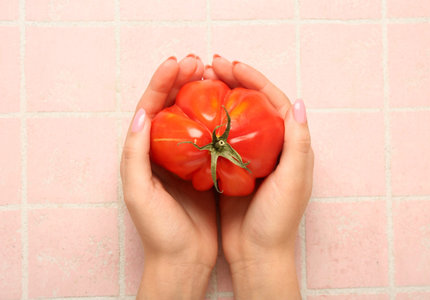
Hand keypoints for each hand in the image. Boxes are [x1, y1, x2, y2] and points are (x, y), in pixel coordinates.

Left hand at [120, 54, 217, 299]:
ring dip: (200, 94)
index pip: (149, 108)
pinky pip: (209, 135)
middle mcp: (161, 151)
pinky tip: (228, 107)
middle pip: (169, 107)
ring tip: (213, 76)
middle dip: (181, 81)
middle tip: (198, 62)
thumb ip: (134, 154)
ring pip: (190, 117)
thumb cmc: (159, 230)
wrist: (184, 259)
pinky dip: (216, 118)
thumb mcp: (139, 193)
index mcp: (142, 153)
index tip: (177, 63)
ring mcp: (184, 158)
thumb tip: (141, 114)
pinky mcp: (203, 168)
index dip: (161, 83)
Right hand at [205, 56, 313, 299]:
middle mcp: (273, 146)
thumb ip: (297, 143)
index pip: (274, 100)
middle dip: (235, 82)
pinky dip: (210, 123)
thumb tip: (298, 103)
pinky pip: (222, 138)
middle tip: (211, 66)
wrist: (258, 253)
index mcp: (291, 144)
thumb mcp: (292, 181)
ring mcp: (251, 156)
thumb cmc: (279, 220)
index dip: (254, 79)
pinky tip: (195, 116)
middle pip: (253, 104)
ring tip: (201, 83)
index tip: (232, 65)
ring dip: (220, 98)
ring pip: (235, 118)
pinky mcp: (233, 168)